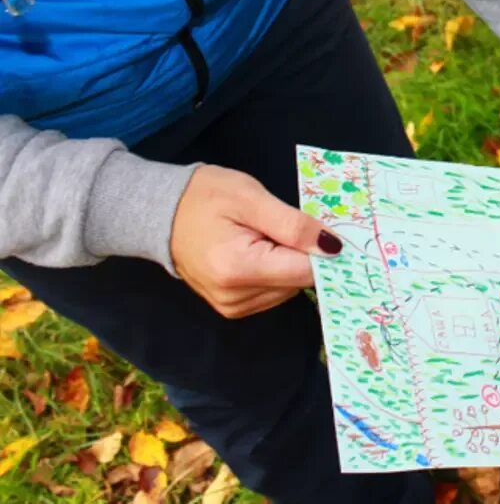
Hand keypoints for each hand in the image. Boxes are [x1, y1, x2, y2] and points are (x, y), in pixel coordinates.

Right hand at [171, 165, 342, 317]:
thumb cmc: (205, 197)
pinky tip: (258, 250)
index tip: (323, 228)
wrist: (161, 212)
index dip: (322, 250)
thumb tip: (333, 247)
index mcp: (239, 269)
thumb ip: (294, 225)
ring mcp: (232, 307)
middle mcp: (235, 297)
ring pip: (290, 289)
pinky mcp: (232, 308)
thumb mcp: (251, 198)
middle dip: (302, 253)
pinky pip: (274, 293)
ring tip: (263, 236)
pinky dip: (276, 271)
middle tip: (280, 224)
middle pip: (299, 282)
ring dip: (288, 262)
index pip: (306, 272)